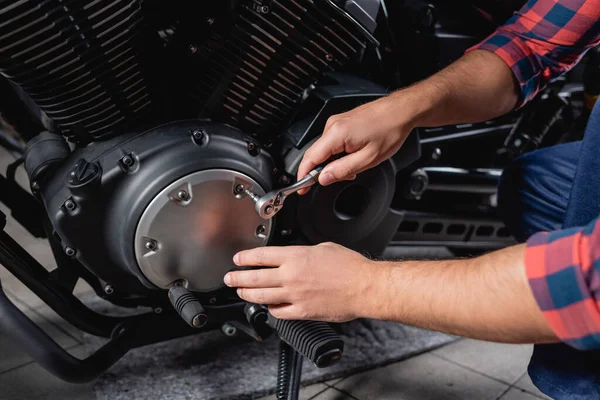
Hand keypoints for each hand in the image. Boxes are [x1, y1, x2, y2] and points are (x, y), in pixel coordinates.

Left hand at [223, 242, 381, 321]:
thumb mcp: (324, 248)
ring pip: (261, 296)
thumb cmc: (350, 267)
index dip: (244, 258)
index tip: (238, 259)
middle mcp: (291, 276)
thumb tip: (295, 256)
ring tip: (241, 292)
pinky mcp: (302, 312)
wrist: (364, 287)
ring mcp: (294, 295)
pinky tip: (269, 306)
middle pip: (254, 277)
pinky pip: (279, 312)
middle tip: (230, 278)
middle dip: (237, 278)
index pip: (260, 256)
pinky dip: (271, 309)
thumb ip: (304, 252)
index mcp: (296, 256)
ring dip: (247, 294)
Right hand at [297, 94, 413, 193]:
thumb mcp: (368, 158)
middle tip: (346, 176)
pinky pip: (333, 142)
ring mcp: (336, 122)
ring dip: (336, 162)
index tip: (301, 189)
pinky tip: (356, 153)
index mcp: (336, 134)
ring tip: (358, 162)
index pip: (310, 158)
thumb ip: (342, 170)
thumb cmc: (389, 130)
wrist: (400, 111)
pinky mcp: (342, 122)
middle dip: (326, 170)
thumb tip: (323, 178)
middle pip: (316, 154)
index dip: (303, 176)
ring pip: (326, 150)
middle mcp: (332, 125)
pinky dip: (340, 152)